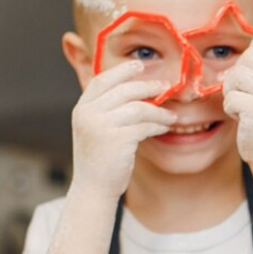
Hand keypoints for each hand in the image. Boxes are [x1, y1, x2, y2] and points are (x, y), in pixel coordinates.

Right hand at [70, 61, 174, 197]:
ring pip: (137, 108)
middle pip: (123, 90)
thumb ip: (107, 110)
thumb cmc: (99, 160)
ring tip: (170, 114)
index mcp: (82, 109)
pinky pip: (144, 126)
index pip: (102, 80)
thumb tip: (137, 92)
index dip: (122, 71)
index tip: (140, 65)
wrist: (93, 188)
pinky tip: (165, 126)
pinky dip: (158, 124)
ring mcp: (101, 126)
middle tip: (164, 86)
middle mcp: (88, 114)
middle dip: (147, 86)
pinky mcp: (116, 140)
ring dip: (157, 110)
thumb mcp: (95, 130)